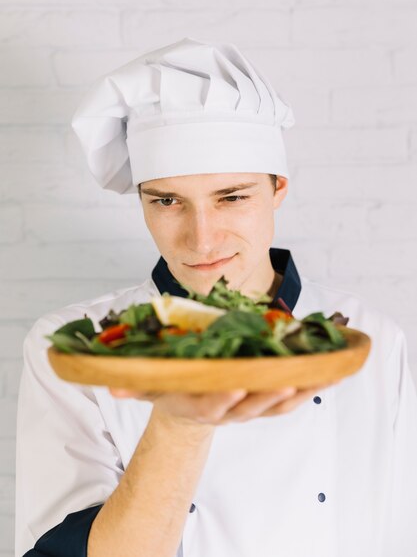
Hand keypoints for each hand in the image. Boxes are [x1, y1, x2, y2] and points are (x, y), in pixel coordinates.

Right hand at [108, 380, 340, 426]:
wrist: (193, 406)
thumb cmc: (176, 388)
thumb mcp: (153, 388)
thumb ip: (137, 387)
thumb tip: (115, 387)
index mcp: (200, 405)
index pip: (211, 407)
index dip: (222, 399)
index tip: (234, 387)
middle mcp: (228, 410)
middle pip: (252, 407)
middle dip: (270, 395)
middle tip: (289, 379)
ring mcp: (250, 407)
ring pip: (278, 404)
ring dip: (302, 391)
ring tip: (324, 373)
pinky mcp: (267, 401)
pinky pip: (293, 397)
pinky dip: (314, 385)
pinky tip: (333, 371)